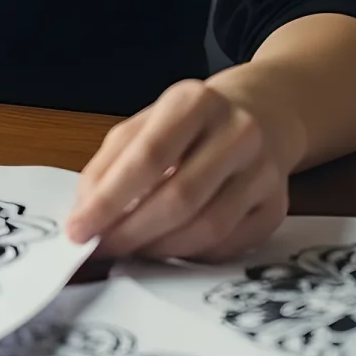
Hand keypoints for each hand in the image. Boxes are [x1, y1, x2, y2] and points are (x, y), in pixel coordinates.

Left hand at [63, 75, 304, 261]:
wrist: (261, 113)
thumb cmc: (190, 122)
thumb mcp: (147, 122)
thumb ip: (113, 160)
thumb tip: (87, 209)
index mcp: (194, 102)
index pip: (148, 157)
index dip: (110, 198)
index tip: (78, 228)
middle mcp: (236, 133)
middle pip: (179, 197)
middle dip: (132, 231)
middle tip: (101, 247)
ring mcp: (263, 171)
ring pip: (207, 227)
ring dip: (160, 248)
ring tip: (130, 250)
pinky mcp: (276, 207)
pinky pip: (228, 244)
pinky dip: (191, 253)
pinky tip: (168, 250)